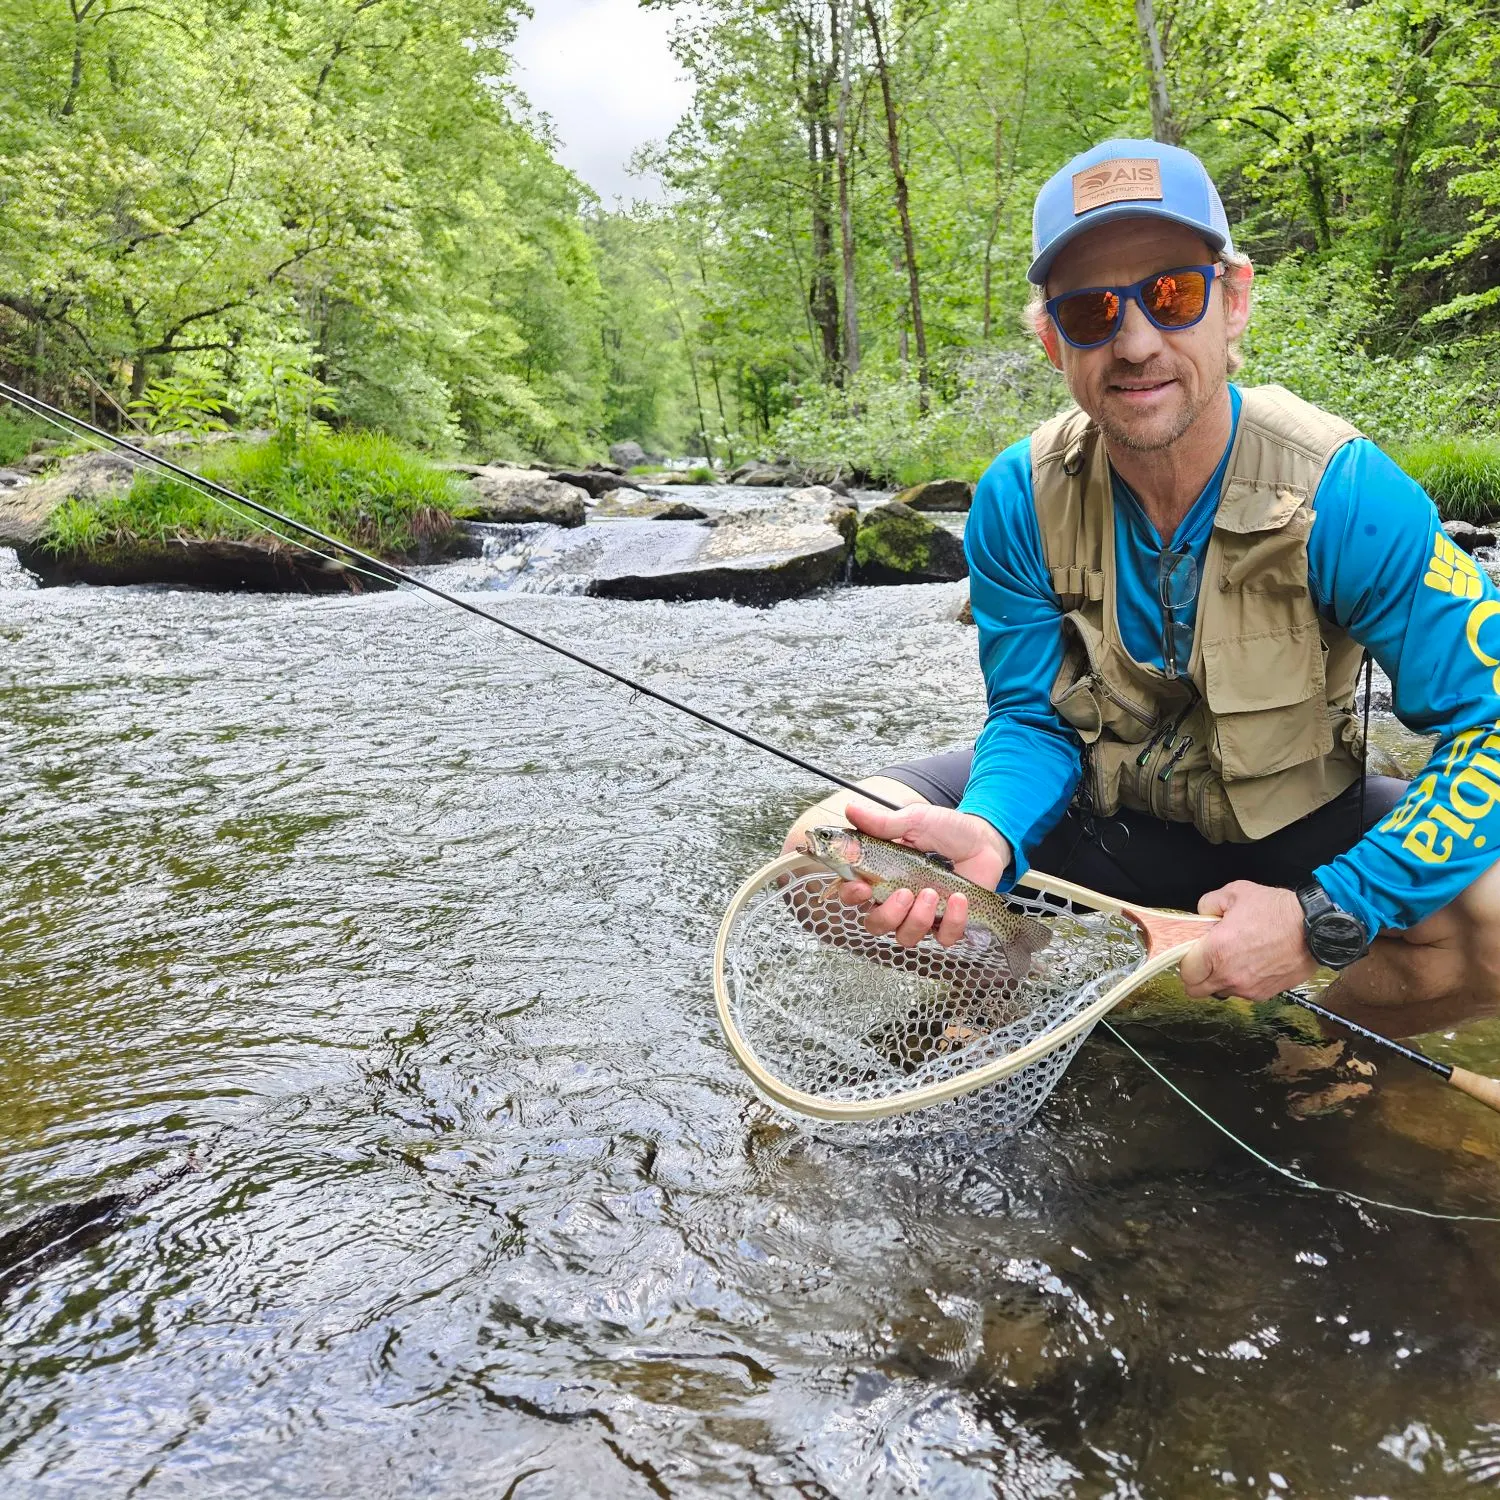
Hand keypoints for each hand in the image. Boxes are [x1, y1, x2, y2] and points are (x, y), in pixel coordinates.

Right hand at [837, 802, 1011, 947]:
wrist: (985, 839)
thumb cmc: (947, 829)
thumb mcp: (915, 821)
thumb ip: (883, 822)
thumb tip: (850, 809)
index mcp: (882, 874)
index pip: (853, 894)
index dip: (851, 896)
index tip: (863, 886)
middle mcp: (897, 900)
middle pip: (876, 924)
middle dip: (887, 915)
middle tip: (904, 893)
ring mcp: (922, 914)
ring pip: (905, 937)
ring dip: (917, 919)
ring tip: (933, 892)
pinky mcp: (948, 923)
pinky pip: (943, 938)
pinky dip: (951, 921)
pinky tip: (958, 898)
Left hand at [1178, 881, 1315, 1000]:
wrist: (1315, 927)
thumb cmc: (1277, 910)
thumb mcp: (1236, 892)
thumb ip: (1209, 903)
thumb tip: (1201, 915)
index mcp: (1217, 951)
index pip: (1185, 971)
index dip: (1186, 961)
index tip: (1193, 951)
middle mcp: (1230, 975)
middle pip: (1196, 990)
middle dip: (1196, 976)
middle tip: (1205, 960)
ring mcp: (1248, 988)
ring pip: (1220, 992)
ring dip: (1220, 979)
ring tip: (1234, 958)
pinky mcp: (1265, 994)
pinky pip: (1243, 993)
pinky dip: (1242, 983)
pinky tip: (1252, 963)